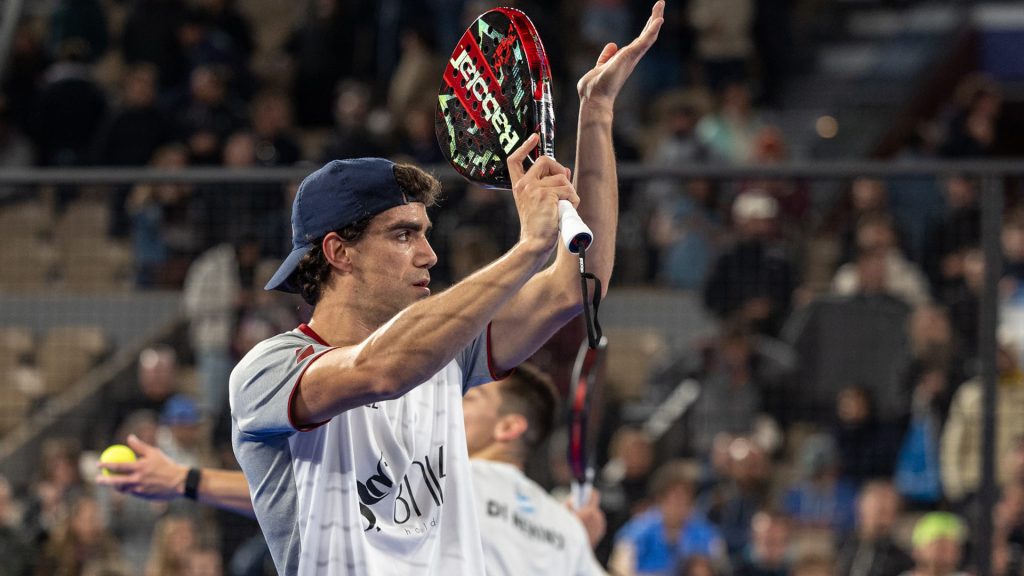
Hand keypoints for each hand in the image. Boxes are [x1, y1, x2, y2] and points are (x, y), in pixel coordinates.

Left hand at [95, 434, 188, 500]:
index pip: (118, 466)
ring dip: (114, 486)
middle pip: (116, 481)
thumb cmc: (166, 465)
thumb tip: (129, 437)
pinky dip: (126, 489)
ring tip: (109, 483)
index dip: (106, 464)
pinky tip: (123, 486)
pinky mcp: (143, 496)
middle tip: (97, 479)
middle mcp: (138, 479)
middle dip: (104, 480)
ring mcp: (140, 489)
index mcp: (140, 467)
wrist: (179, 482)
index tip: (97, 463)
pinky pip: (131, 492)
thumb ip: (140, 446)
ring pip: (122, 489)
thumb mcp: (154, 452)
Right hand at [506, 134, 578, 252]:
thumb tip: (565, 171)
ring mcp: (534, 189)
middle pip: (545, 160)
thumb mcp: (539, 203)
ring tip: (564, 207)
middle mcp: (524, 185)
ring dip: (570, 192)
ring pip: (562, 178)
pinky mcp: (546, 195)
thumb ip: (548, 186)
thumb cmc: (539, 227)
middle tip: (564, 185)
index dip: (524, 146)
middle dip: (560, 170)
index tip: (534, 137)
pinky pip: (568, 190)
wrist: (535, 243)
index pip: (514, 160)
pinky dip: (573, 201)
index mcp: (519, 186)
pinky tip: (565, 211)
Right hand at [566, 489, 606, 547]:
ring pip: (595, 515)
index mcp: (590, 511)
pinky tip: (581, 527)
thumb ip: (570, 503)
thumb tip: (575, 500)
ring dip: (588, 515)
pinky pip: (596, 522)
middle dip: (586, 506)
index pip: (593, 494)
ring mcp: (600, 527)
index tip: (581, 490)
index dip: (586, 492)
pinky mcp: (599, 533)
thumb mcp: (563, 513)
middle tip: (576, 508)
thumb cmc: (564, 532)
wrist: (569, 553)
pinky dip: (590, 523)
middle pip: (594, 506)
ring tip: (577, 519)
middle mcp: (598, 518)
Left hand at [576, 1, 664, 108]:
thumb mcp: (600, 66)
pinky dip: (652, 30)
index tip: (653, 16)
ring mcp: (631, 57)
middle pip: (646, 35)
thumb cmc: (594, 88)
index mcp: (624, 59)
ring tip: (660, 4)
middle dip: (653, 19)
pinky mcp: (630, 56)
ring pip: (648, 36)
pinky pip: (644, 41)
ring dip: (655, 19)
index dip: (645, 28)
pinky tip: (659, 19)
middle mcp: (631, 58)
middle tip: (660, 4)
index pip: (638, 40)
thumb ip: (606, 56)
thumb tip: (612, 45)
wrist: (593, 99)